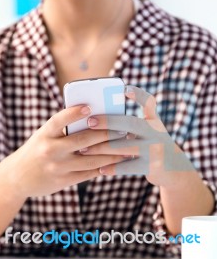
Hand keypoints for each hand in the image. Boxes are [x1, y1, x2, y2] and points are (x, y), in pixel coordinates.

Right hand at [9, 105, 126, 197]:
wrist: (17, 177)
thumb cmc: (37, 149)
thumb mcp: (44, 135)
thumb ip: (64, 129)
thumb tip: (95, 119)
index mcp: (44, 134)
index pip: (58, 120)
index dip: (73, 113)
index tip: (89, 107)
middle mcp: (50, 150)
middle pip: (83, 140)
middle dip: (106, 134)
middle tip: (124, 128)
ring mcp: (57, 167)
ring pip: (91, 158)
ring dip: (112, 153)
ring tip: (127, 146)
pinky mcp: (63, 181)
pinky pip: (88, 173)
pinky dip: (104, 166)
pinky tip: (116, 162)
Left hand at [79, 86, 194, 186]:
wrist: (174, 169)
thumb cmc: (151, 144)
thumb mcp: (148, 130)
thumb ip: (130, 123)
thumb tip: (98, 118)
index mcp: (153, 120)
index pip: (149, 102)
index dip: (138, 94)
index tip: (125, 88)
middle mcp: (155, 132)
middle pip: (130, 123)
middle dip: (108, 122)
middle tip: (89, 121)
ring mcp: (154, 149)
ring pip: (123, 147)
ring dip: (101, 148)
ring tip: (84, 149)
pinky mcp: (151, 167)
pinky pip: (127, 167)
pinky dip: (112, 168)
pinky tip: (99, 168)